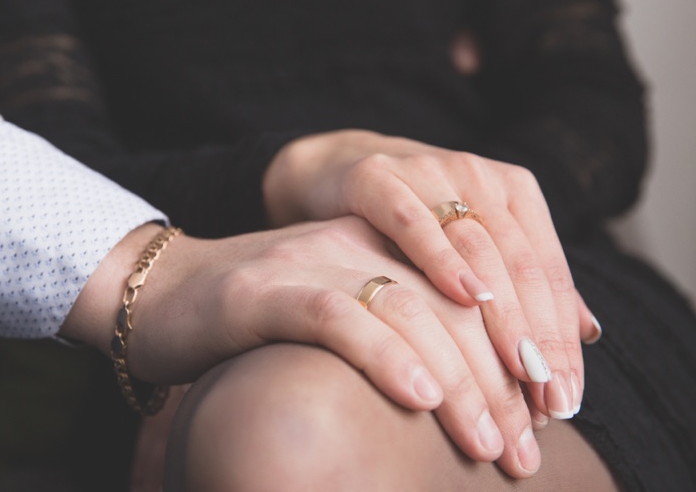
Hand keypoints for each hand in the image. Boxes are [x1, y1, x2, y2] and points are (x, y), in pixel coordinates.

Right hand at [64, 218, 537, 475]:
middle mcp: (349, 243)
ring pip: (403, 309)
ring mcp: (305, 261)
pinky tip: (422, 398)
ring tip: (490, 443)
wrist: (157, 298)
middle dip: (497, 381)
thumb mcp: (335, 321)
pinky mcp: (261, 289)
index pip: (465, 293)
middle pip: (448, 303)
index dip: (511, 355)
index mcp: (376, 246)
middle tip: (523, 452)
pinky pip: (336, 317)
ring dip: (459, 381)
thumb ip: (393, 333)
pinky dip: (385, 356)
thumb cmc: (251, 326)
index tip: (538, 421)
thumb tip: (458, 389)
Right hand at [264, 130, 600, 420]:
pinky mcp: (376, 177)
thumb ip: (523, 284)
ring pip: (476, 246)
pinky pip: (411, 222)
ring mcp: (426, 171)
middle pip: (519, 263)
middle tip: (548, 401)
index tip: (566, 397)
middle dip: (538, 337)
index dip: (561, 336)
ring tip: (517, 371)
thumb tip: (587, 332)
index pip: (547, 271)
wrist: (336, 174)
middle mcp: (476, 175)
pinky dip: (440, 258)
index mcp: (511, 191)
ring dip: (500, 313)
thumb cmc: (409, 226)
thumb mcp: (470, 248)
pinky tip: (463, 300)